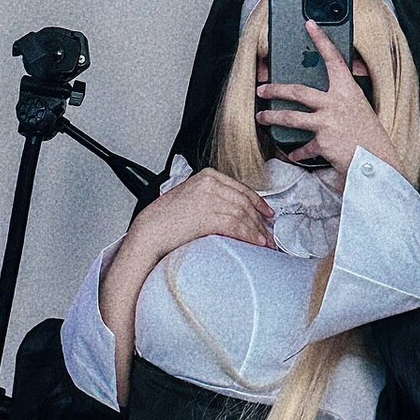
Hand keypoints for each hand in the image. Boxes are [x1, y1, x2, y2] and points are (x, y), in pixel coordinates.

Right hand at [125, 167, 277, 266]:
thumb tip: (234, 211)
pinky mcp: (208, 216)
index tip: (267, 213)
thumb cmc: (165, 219)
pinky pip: (237, 226)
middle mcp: (210, 183)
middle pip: (245, 202)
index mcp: (207, 176)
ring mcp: (209, 199)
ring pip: (243, 214)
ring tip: (265, 242)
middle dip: (260, 220)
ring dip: (258, 230)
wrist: (149, 231)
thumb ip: (210, 198)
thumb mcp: (190, 197)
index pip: (241, 188)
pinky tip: (256, 243)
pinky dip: (250, 235)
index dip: (258, 202)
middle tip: (270, 233)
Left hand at [257, 20, 401, 175]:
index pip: (333, 58)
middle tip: (262, 89)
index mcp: (348, 90)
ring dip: (273, 117)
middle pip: (298, 91)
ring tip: (262, 117)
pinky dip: (298, 151)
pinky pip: (304, 146)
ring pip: (291, 117)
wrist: (378, 163)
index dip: (321, 39)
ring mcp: (327, 122)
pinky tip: (293, 152)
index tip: (310, 25)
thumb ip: (342, 100)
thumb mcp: (360, 109)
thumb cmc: (371, 136)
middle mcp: (336, 102)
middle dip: (275, 89)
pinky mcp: (322, 142)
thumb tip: (324, 97)